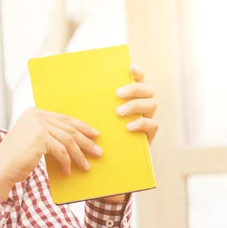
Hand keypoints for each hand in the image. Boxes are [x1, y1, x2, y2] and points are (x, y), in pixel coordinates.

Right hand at [0, 107, 101, 200]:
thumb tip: (74, 139)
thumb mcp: (32, 140)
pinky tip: (68, 171)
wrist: (1, 168)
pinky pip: (61, 151)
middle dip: (86, 141)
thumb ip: (48, 134)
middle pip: (69, 128)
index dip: (81, 126)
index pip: (64, 118)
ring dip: (79, 154)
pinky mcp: (40, 138)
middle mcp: (36, 115)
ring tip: (86, 165)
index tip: (94, 135)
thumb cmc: (16, 158)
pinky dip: (67, 162)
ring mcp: (38, 125)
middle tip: (98, 151)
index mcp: (34, 112)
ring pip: (68, 140)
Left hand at [104, 64, 158, 202]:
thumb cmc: (98, 133)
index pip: (139, 79)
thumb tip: (73, 84)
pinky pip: (153, 125)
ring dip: (135, 106)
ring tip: (119, 112)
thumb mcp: (94, 115)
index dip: (137, 72)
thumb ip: (91, 101)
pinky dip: (141, 123)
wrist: (107, 161)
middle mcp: (142, 105)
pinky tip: (128, 127)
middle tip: (117, 94)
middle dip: (134, 89)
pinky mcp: (149, 135)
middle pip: (148, 89)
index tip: (130, 67)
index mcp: (131, 97)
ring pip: (152, 104)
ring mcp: (147, 119)